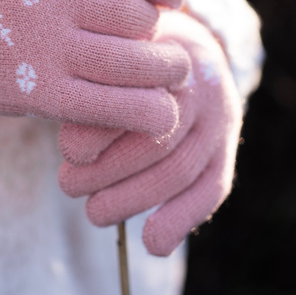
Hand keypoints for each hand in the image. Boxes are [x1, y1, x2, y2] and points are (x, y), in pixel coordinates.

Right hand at [0, 0, 190, 136]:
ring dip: (167, 74)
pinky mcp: (36, 93)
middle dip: (163, 36)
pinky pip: (111, 106)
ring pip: (135, 63)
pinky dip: (148, 114)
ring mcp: (45, 46)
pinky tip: (161, 116)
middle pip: (139, 18)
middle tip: (167, 49)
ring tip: (172, 79)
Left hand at [58, 9, 242, 255]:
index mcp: (167, 58)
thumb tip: (72, 149)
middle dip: (108, 172)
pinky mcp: (227, 148)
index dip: (101, 132)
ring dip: (134, 200)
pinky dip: (182, 219)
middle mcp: (199, 88)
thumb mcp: (115, 57)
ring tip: (94, 212)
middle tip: (69, 185)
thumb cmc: (133, 58)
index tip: (68, 151)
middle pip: (158, 141)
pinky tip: (154, 244)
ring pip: (180, 169)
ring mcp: (220, 119)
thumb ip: (96, 92)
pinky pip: (211, 189)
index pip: (135, 100)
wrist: (188, 50)